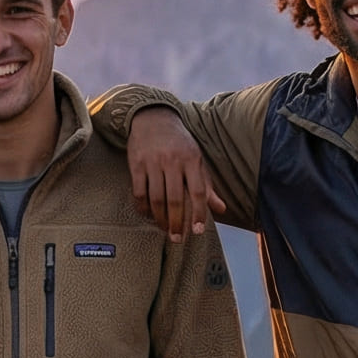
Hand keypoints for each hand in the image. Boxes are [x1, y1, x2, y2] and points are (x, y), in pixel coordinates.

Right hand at [127, 105, 225, 238]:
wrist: (153, 118)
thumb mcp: (196, 159)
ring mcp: (153, 162)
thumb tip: (221, 209)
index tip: (197, 231)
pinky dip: (143, 208)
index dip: (198, 213)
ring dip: (159, 218)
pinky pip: (139, 192)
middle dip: (176, 223)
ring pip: (156, 198)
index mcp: (191, 159)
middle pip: (174, 199)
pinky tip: (148, 215)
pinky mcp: (136, 164)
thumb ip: (207, 185)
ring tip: (164, 229)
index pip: (197, 191)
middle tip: (177, 239)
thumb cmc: (179, 143)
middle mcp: (172, 161)